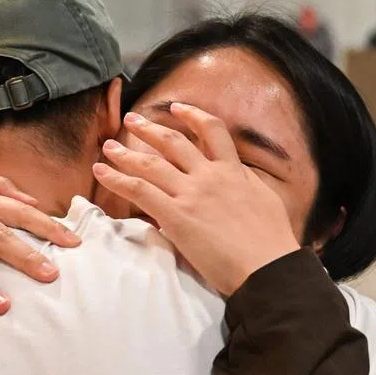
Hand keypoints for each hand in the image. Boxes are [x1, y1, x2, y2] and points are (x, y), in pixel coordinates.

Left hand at [93, 104, 299, 295]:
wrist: (268, 266)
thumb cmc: (273, 243)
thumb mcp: (266, 202)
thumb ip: (247, 186)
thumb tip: (239, 181)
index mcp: (234, 171)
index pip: (213, 132)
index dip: (193, 116)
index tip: (177, 108)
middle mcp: (210, 175)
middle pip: (173, 142)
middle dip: (150, 128)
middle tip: (132, 120)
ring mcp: (191, 194)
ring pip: (150, 163)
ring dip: (125, 152)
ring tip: (109, 146)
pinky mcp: (176, 216)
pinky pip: (139, 190)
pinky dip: (117, 179)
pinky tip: (102, 172)